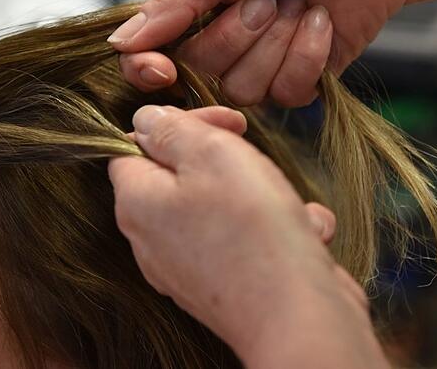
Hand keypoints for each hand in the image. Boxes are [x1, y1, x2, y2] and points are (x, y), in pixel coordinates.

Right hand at [108, 0, 409, 106]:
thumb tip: (122, 42)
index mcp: (194, 8)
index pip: (149, 57)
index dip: (151, 70)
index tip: (163, 68)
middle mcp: (221, 42)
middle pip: (200, 74)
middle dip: (237, 34)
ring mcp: (260, 66)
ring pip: (243, 90)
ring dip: (276, 43)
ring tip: (297, 3)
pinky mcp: (298, 82)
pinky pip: (286, 94)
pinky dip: (307, 55)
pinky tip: (320, 23)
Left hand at [108, 105, 386, 367]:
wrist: (297, 317)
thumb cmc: (253, 232)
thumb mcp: (212, 154)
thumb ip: (174, 130)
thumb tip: (148, 119)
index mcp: (136, 203)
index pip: (134, 145)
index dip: (180, 123)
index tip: (225, 121)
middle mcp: (152, 240)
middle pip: (178, 176)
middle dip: (223, 157)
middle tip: (254, 153)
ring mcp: (186, 268)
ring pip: (220, 207)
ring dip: (260, 195)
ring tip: (285, 204)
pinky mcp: (223, 286)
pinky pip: (245, 242)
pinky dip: (276, 231)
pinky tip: (302, 233)